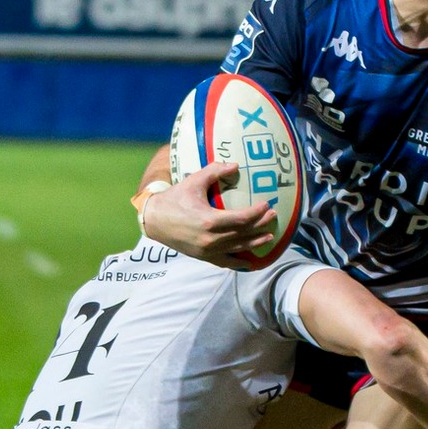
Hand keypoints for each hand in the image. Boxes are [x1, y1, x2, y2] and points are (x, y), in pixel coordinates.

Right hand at [139, 161, 274, 267]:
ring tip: (269, 236)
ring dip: (256, 243)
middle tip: (273, 216)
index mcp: (209, 221)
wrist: (154, 220)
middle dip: (261, 225)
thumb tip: (235, 166)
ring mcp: (207, 251)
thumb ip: (215, 171)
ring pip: (238, 249)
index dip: (257, 212)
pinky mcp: (204, 257)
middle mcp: (210, 239)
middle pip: (244, 234)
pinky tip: (250, 261)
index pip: (242, 219)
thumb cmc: (174, 198)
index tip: (266, 204)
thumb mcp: (193, 181)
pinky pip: (226, 262)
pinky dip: (239, 262)